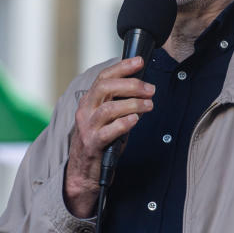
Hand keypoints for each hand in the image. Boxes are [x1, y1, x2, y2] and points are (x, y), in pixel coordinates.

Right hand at [64, 57, 154, 217]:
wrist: (83, 171)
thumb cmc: (100, 141)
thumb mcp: (108, 118)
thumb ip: (120, 103)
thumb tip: (142, 88)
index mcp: (89, 101)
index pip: (104, 77)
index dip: (122, 67)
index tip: (139, 61)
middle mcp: (85, 111)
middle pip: (105, 88)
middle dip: (130, 84)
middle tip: (150, 88)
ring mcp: (87, 127)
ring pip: (109, 108)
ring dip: (132, 104)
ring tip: (149, 105)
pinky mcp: (92, 144)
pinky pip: (109, 131)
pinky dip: (124, 123)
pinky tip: (136, 120)